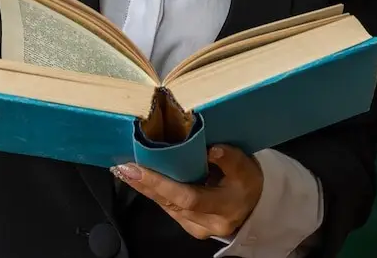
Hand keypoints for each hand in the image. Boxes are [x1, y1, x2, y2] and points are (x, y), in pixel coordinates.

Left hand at [112, 145, 264, 239]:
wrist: (254, 205)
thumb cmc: (248, 182)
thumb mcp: (246, 167)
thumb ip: (230, 158)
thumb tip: (211, 149)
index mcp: (224, 207)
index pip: (187, 197)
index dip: (160, 183)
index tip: (137, 168)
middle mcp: (208, 223)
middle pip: (170, 202)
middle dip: (144, 183)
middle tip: (122, 166)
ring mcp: (196, 227)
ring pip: (165, 205)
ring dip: (143, 187)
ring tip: (124, 168)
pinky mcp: (188, 225)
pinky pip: (167, 206)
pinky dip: (152, 191)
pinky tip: (137, 178)